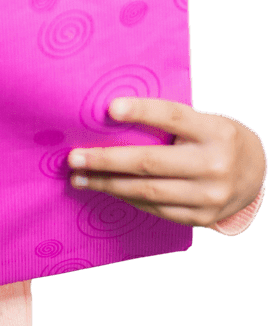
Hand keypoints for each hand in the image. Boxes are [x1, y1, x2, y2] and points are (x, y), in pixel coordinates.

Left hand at [66, 97, 266, 227]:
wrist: (255, 171)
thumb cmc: (213, 136)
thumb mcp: (202, 119)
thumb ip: (167, 119)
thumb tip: (110, 113)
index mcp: (213, 130)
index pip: (172, 116)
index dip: (141, 111)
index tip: (109, 108)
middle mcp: (214, 164)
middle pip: (151, 162)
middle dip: (107, 160)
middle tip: (73, 157)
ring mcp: (210, 195)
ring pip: (148, 191)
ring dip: (108, 184)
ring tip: (79, 177)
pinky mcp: (203, 217)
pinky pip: (156, 209)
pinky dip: (127, 199)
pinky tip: (106, 189)